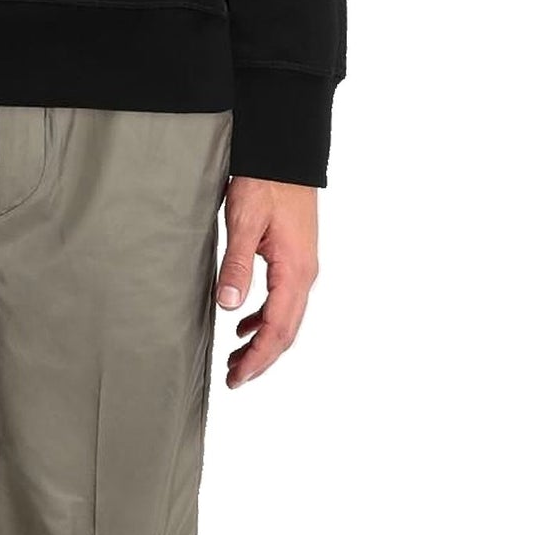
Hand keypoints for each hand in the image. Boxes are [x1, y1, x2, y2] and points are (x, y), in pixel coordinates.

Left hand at [215, 176, 318, 387]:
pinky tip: (245, 323)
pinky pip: (284, 300)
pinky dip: (266, 318)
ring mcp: (303, 267)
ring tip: (236, 358)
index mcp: (294, 271)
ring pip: (287, 318)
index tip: (238, 378)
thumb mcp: (244, 221)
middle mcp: (305, 275)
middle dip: (261, 358)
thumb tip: (229, 306)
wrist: (284, 155)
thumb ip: (238, 264)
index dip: (258, 358)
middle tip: (234, 379)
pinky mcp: (295, 258)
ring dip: (263, 341)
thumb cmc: (264, 183)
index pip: (278, 329)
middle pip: (286, 331)